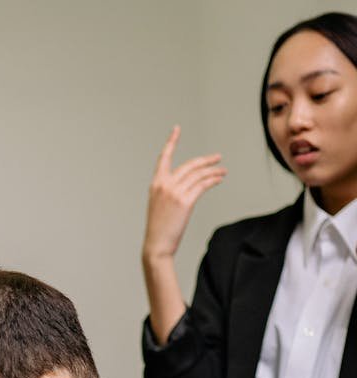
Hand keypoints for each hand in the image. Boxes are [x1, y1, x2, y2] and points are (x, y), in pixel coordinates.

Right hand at [143, 126, 226, 261]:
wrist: (156, 246)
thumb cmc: (158, 230)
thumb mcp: (159, 206)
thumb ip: (169, 192)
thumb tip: (186, 187)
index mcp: (156, 184)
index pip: (164, 158)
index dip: (171, 142)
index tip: (177, 129)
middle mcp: (164, 185)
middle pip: (189, 165)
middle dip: (205, 160)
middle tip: (217, 158)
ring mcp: (174, 192)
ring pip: (198, 174)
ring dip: (213, 171)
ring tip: (222, 171)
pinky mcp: (185, 201)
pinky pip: (202, 185)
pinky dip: (213, 180)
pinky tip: (219, 178)